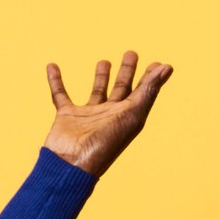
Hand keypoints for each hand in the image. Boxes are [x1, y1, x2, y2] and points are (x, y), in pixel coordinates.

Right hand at [44, 51, 171, 177]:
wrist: (72, 164)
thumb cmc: (104, 143)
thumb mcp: (131, 114)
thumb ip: (147, 90)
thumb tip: (167, 66)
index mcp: (128, 117)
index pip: (142, 93)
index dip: (151, 79)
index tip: (159, 64)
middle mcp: (110, 116)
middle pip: (121, 90)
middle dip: (127, 72)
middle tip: (131, 54)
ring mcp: (88, 116)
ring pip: (96, 91)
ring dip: (101, 77)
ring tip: (105, 60)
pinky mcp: (67, 116)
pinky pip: (60, 94)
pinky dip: (55, 80)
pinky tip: (52, 66)